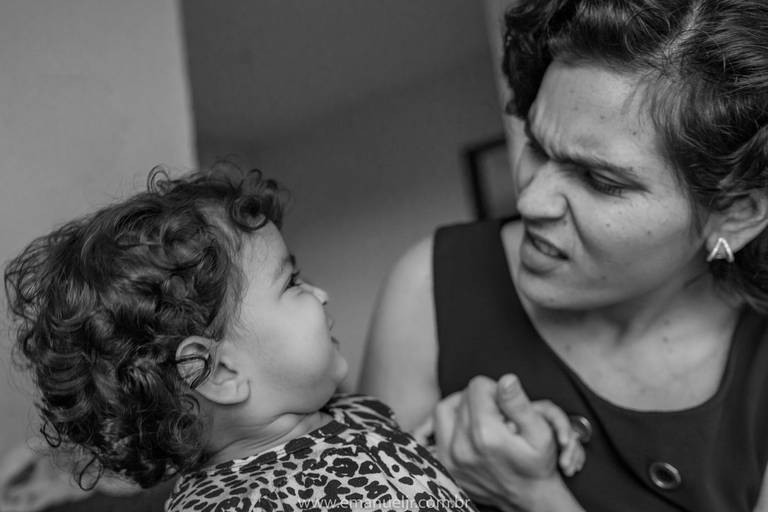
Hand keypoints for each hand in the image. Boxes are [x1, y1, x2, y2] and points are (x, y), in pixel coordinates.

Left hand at [431, 374, 582, 511]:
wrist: (528, 499)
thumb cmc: (537, 464)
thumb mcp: (541, 433)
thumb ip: (519, 404)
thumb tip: (505, 379)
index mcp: (486, 436)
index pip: (477, 386)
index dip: (495, 389)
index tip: (506, 404)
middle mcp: (462, 447)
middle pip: (461, 397)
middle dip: (480, 398)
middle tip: (497, 411)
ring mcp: (449, 459)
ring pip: (443, 410)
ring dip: (461, 408)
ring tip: (481, 417)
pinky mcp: (444, 466)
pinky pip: (433, 432)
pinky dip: (448, 424)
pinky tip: (464, 428)